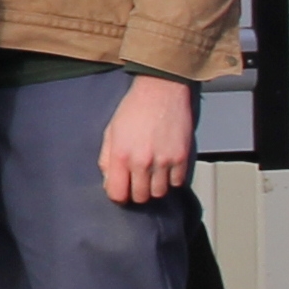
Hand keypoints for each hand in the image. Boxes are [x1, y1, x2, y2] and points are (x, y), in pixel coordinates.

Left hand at [97, 73, 198, 206]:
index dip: (118, 196)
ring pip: (159, 193)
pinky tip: (166, 167)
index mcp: (121, 154)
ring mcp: (164, 161)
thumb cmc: (134, 109)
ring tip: (152, 173)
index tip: (121, 190)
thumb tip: (109, 182)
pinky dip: (172, 179)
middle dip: (137, 192)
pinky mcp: (182, 158)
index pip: (117, 194)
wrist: (161, 91)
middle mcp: (142, 161)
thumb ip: (107, 159)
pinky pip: (177, 183)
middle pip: (140, 197)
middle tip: (137, 181)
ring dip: (155, 187)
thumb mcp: (111, 131)